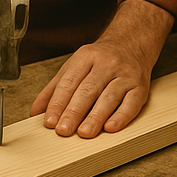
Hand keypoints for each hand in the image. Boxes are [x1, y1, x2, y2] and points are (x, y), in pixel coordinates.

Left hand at [30, 0, 173, 137]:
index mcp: (86, 57)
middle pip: (88, 90)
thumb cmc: (100, 60)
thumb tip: (35, 112)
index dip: (58, 103)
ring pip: (109, 97)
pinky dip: (121, 116)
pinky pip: (131, 103)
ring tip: (84, 132)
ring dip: (96, 117)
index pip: (69, 82)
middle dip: (74, 112)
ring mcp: (125, 75)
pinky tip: (111, 127)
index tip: (49, 121)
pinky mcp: (140, 87)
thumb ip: (54, 90)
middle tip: (63, 130)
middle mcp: (106, 64)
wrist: (132, 43)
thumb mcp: (74, 67)